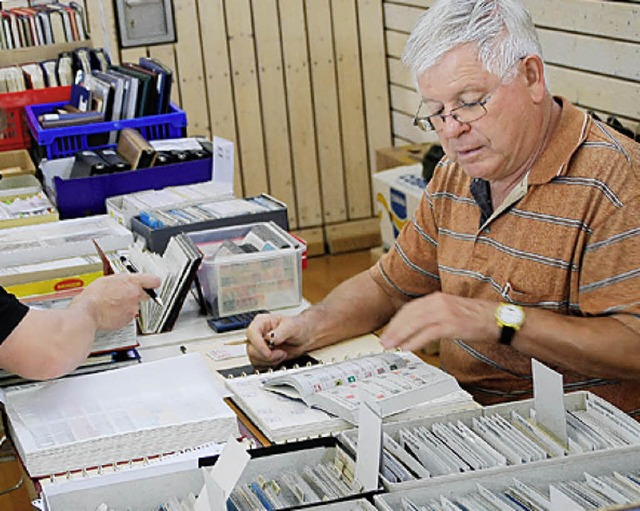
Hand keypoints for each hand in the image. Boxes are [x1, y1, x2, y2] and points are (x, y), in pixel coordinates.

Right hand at [71, 273, 160, 329]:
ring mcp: (133, 308)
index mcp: (131, 282)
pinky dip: (123, 313)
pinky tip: (113, 311)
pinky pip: (129, 315)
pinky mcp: (129, 319)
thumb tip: (127, 281)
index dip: (153, 282)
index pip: (154, 280)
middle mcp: (135, 295)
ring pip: (136, 305)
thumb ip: (123, 280)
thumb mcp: (108, 279)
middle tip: (126, 294)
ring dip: (128, 304)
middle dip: (139, 294)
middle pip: (146, 294)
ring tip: (114, 303)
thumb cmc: (94, 295)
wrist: (88, 312)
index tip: (151, 284)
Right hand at [246, 313, 310, 366]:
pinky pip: (259, 365)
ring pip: (254, 359)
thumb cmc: (298, 327)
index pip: (252, 333)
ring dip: (269, 360)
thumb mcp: (292, 327)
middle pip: (251, 349)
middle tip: (280, 353)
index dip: (258, 345)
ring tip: (281, 354)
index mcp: (262, 322)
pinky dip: (270, 365)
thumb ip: (280, 332)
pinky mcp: (262, 356)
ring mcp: (259, 346)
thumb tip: (270, 338)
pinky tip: (279, 358)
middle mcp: (258, 334)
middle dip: (267, 355)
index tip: (268, 352)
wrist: (304, 337)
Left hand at [379, 292, 499, 351]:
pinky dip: (414, 341)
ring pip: (415, 323)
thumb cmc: (477, 318)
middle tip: (384, 341)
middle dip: (394, 329)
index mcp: (437, 298)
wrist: (498, 319)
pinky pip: (427, 334)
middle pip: (409, 315)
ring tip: (391, 346)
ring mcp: (445, 313)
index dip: (397, 321)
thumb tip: (418, 328)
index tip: (389, 331)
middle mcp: (439, 302)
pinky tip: (407, 348)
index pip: (410, 308)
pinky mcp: (451, 325)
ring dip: (400, 336)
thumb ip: (434, 316)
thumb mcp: (451, 311)